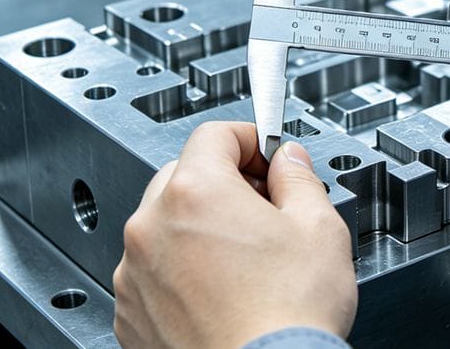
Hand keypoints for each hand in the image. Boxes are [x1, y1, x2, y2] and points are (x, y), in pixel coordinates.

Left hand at [114, 121, 356, 347]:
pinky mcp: (131, 314)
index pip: (214, 135)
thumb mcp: (319, 227)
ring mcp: (135, 274)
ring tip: (245, 260)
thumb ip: (299, 178)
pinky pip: (153, 273)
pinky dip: (181, 272)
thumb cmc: (288, 315)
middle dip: (224, 183)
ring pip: (165, 227)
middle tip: (264, 207)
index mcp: (196, 193)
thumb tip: (289, 161)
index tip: (267, 155)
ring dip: (199, 228)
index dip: (249, 139)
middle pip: (185, 176)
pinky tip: (221, 292)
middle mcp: (152, 227)